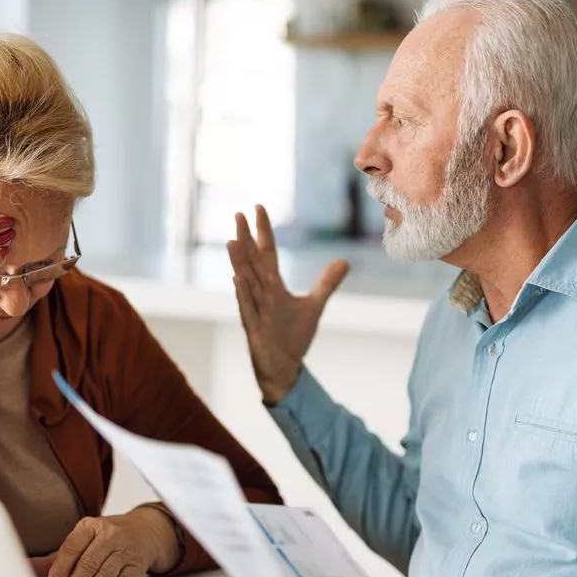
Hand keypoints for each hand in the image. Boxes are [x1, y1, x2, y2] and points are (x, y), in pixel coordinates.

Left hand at [43, 508, 180, 576]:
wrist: (145, 532)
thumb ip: (55, 558)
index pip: (72, 548)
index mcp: (89, 526)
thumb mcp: (82, 541)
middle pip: (88, 564)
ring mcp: (125, 549)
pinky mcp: (137, 565)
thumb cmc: (106, 538)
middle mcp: (109, 534)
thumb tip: (22, 566)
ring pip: (105, 575)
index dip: (60, 569)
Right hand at [227, 205, 348, 404]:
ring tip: (232, 241)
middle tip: (238, 214)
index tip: (258, 208)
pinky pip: (247, 309)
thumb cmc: (293, 337)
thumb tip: (344, 261)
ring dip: (239, 263)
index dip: (263, 231)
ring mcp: (256, 311)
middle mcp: (261, 295)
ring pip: (246, 282)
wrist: (286, 369)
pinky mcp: (255, 329)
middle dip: (245, 239)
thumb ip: (326, 283)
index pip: (266, 253)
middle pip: (252, 262)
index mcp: (273, 287)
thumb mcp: (314, 305)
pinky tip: (237, 279)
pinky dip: (242, 294)